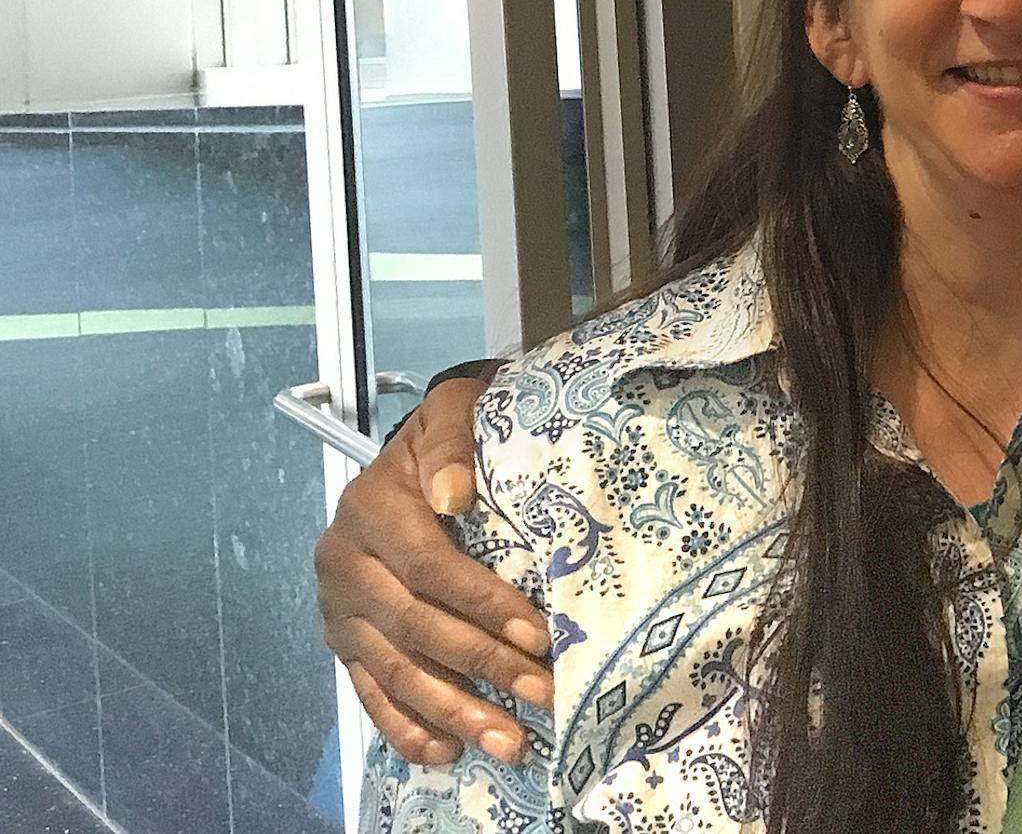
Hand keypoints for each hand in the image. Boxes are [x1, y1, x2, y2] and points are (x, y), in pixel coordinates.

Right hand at [315, 370, 552, 764]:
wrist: (407, 451)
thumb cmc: (447, 438)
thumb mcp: (452, 412)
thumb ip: (451, 440)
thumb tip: (452, 493)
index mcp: (369, 510)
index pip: (429, 567)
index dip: (483, 604)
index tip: (537, 634)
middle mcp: (343, 563)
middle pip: (415, 627)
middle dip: (482, 666)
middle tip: (540, 693)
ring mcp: (339, 609)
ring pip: (395, 670)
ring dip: (453, 712)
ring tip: (508, 741)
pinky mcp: (343, 642)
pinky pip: (370, 693)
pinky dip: (406, 727)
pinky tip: (447, 751)